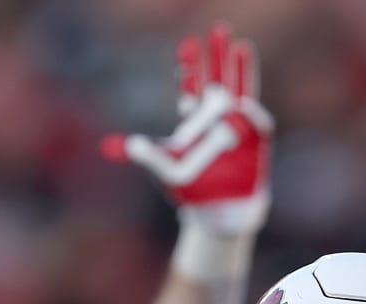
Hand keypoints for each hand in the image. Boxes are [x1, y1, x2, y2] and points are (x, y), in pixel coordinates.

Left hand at [103, 24, 273, 237]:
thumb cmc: (191, 191)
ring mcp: (239, 126)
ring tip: (241, 47)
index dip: (190, 67)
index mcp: (194, 121)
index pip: (192, 87)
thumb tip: (109, 147)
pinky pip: (256, 120)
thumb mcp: (164, 171)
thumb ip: (144, 156)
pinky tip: (243, 105)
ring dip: (241, 69)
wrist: (219, 213)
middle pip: (218, 79)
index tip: (186, 44)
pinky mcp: (257, 140)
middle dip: (217, 56)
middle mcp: (217, 117)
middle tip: (218, 29)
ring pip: (241, 90)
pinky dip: (250, 112)